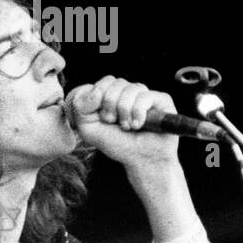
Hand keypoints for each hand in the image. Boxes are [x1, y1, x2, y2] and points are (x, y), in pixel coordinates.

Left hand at [65, 76, 179, 171]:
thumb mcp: (89, 129)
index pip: (102, 82)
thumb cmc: (118, 144)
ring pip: (129, 89)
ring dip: (125, 113)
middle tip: (115, 123)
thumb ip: (80, 107)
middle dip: (111, 106)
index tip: (103, 119)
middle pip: (115, 83)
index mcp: (112, 95)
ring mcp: (145, 95)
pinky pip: (144, 97)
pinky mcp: (161, 99)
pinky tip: (138, 125)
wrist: (142, 160)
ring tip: (128, 127)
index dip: (99, 98)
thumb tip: (94, 91)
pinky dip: (138, 113)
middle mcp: (129, 92)